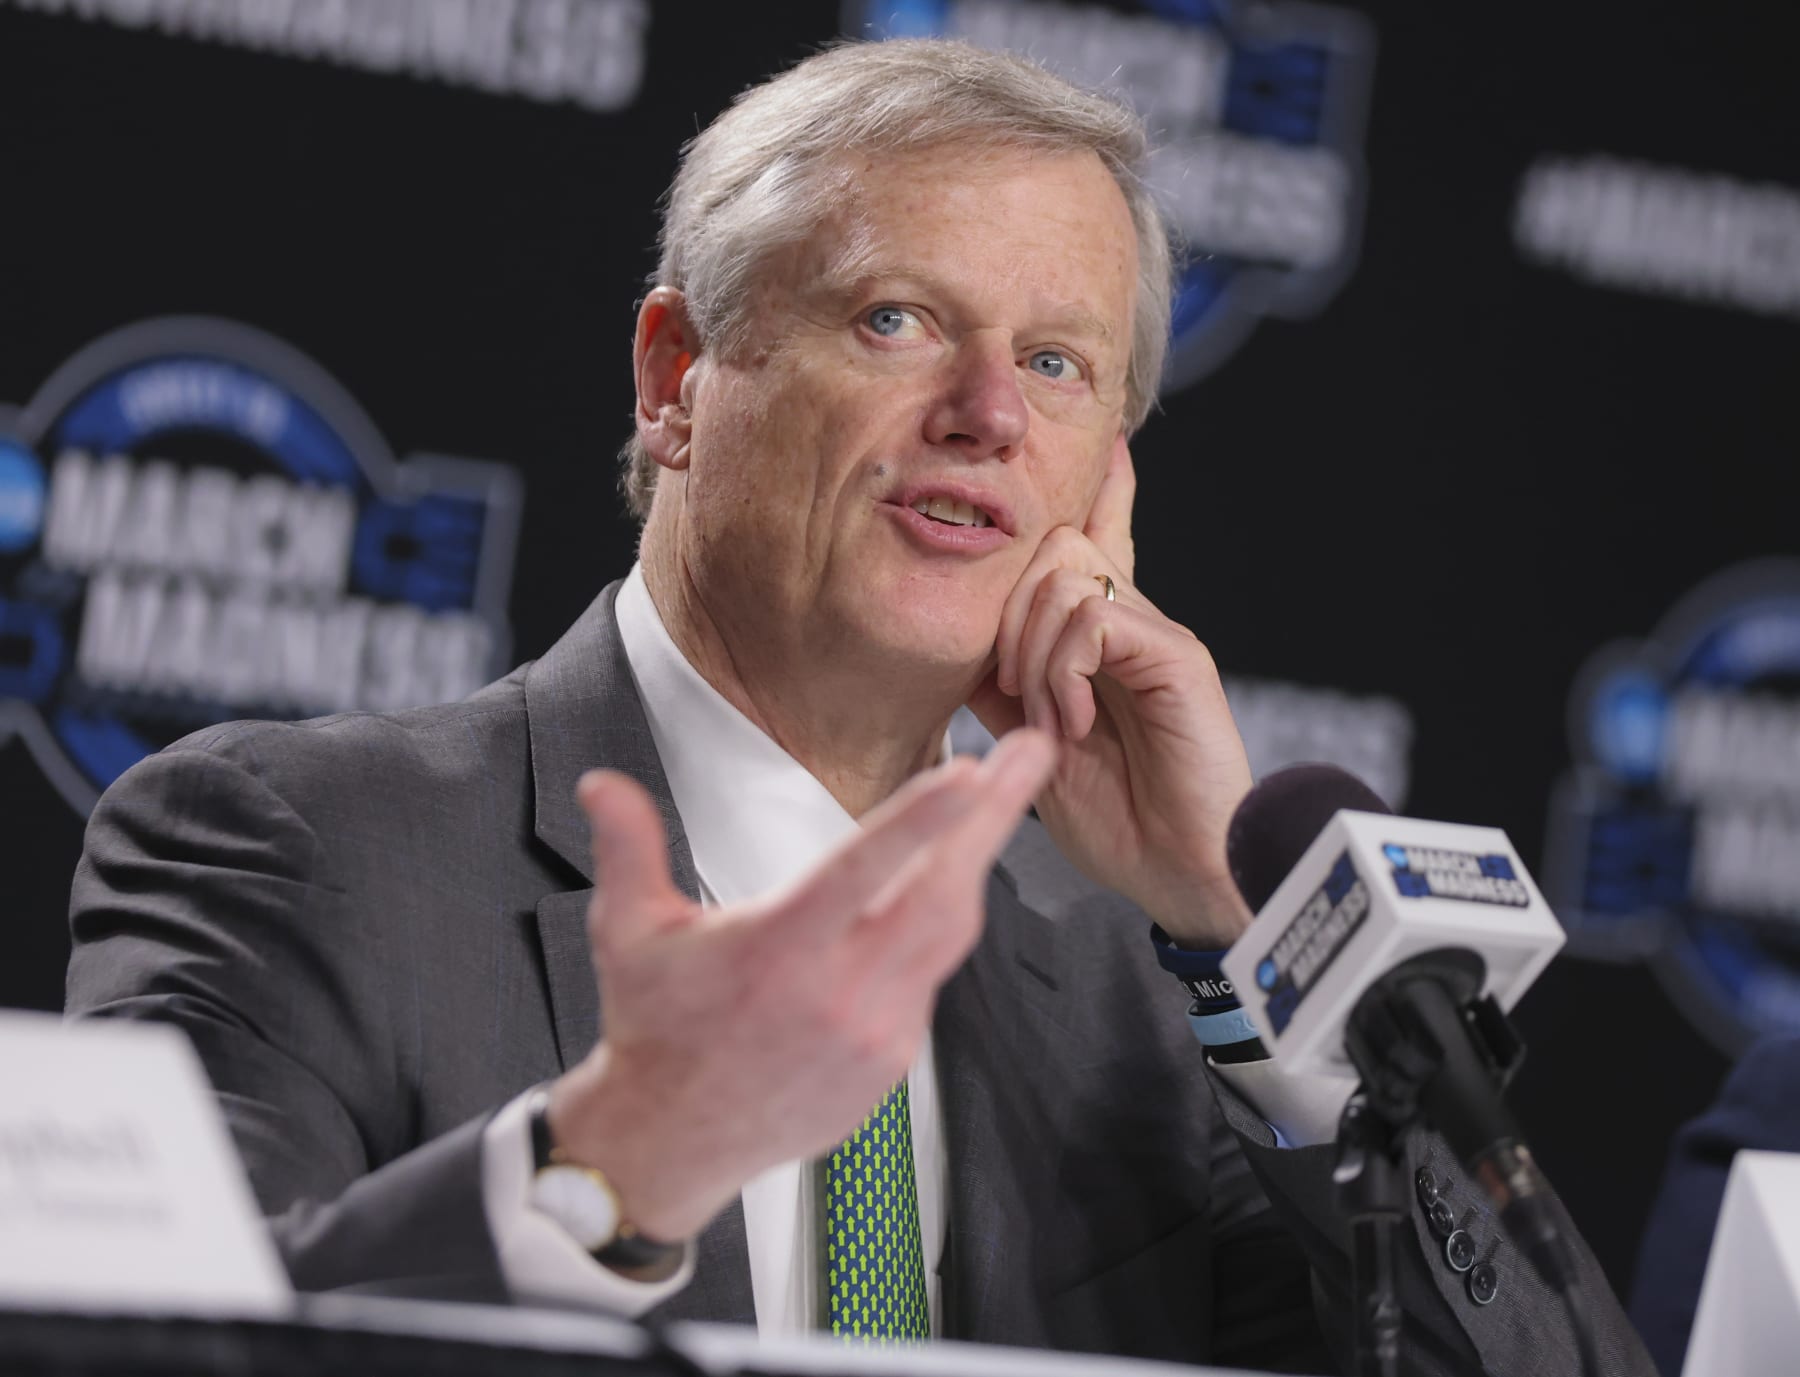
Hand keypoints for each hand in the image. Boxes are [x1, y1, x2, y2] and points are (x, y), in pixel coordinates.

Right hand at [547, 728, 1058, 1242]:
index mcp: (776, 952)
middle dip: (993, 818)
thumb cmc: (653, 1026)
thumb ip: (627, 848)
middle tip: (1031, 751)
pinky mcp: (893, 1061)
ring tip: (1003, 795)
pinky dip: (939, 924)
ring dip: (978, 860)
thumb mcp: (626, 932)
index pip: (860, 872)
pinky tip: (939, 882)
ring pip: (951, 933)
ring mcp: (875, 1035)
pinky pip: (932, 976)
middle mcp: (836, 995)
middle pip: (941, 895)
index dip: (921, 820)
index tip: (970, 771)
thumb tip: (600, 784)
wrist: (672, 1140)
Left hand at [967, 435, 1254, 947]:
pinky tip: (1072, 722)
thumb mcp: (1035, 746)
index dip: (1095, 488)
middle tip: (1016, 696)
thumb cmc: (1121, 821)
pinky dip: (1063, 669)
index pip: (1095, 539)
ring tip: (1050, 721)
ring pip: (1064, 576)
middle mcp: (1133, 623)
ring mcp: (1157, 634)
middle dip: (1006, 614)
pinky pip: (1094, 617)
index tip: (1102, 441)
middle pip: (1051, 547)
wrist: (1184, 873)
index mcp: (1103, 640)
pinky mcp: (1177, 655)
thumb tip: (965, 645)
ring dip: (1031, 653)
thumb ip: (1004, 687)